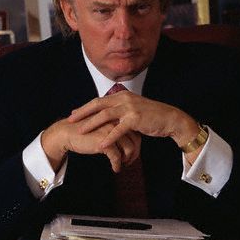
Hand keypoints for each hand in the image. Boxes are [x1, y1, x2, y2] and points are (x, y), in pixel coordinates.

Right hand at [41, 115, 140, 172]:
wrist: (67, 132)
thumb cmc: (84, 130)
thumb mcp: (101, 125)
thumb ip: (114, 129)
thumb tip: (127, 140)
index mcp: (116, 116)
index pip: (134, 131)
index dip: (136, 143)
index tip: (133, 152)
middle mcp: (116, 122)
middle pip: (135, 140)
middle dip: (135, 153)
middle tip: (130, 161)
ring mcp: (111, 132)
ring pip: (129, 149)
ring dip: (128, 159)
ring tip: (123, 164)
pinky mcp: (104, 142)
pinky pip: (117, 157)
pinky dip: (117, 164)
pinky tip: (115, 168)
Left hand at [68, 90, 199, 156]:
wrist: (170, 119)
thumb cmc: (151, 116)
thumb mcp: (133, 109)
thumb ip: (120, 110)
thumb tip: (108, 115)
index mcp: (122, 95)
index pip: (99, 100)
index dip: (85, 107)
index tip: (74, 113)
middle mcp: (124, 98)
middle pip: (97, 105)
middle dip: (82, 113)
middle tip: (69, 120)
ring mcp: (129, 108)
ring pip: (105, 115)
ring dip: (91, 124)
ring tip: (80, 131)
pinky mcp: (135, 119)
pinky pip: (118, 129)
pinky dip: (109, 137)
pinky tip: (100, 144)